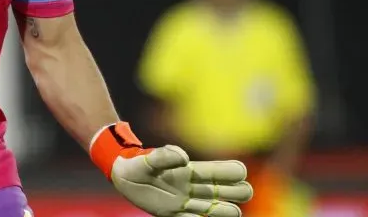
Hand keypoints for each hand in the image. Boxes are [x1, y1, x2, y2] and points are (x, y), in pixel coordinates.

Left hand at [90, 123, 252, 216]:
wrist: (123, 176)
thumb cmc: (138, 163)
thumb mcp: (149, 159)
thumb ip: (165, 156)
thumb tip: (184, 158)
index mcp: (191, 171)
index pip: (219, 172)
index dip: (233, 172)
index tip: (240, 173)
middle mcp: (192, 187)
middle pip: (224, 191)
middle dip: (236, 191)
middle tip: (244, 193)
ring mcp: (185, 202)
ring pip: (213, 208)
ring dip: (224, 211)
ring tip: (235, 213)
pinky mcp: (174, 214)